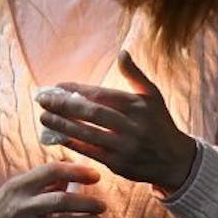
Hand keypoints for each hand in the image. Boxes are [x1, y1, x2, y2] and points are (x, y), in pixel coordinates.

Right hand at [0, 162, 106, 217]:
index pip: (52, 172)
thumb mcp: (16, 188)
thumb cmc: (2, 207)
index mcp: (20, 186)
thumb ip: (44, 182)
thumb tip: (74, 175)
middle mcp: (23, 206)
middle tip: (101, 205)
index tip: (95, 175)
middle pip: (61, 201)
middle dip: (86, 203)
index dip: (77, 171)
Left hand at [36, 50, 197, 191]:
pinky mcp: (119, 165)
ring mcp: (125, 146)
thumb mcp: (152, 96)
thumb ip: (135, 75)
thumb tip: (122, 52)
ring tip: (43, 117)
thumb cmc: (159, 123)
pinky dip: (72, 143)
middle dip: (64, 106)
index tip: (56, 86)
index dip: (76, 90)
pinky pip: (90, 152)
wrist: (175, 160)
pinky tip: (56, 136)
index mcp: (138, 105)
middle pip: (92, 113)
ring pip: (88, 134)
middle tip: (43, 100)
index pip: (101, 94)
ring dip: (62, 125)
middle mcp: (132, 125)